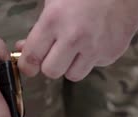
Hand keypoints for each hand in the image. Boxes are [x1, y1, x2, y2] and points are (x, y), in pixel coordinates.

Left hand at [17, 0, 137, 80]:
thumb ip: (39, 26)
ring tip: (77, 47)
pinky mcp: (113, 53)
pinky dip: (92, 57)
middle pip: (51, 72)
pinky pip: (95, 66)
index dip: (27, 65)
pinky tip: (96, 39)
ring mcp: (96, 47)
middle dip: (50, 64)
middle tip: (54, 52)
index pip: (32, 57)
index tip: (29, 65)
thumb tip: (24, 47)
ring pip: (73, 74)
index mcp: (54, 20)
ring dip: (71, 65)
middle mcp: (74, 37)